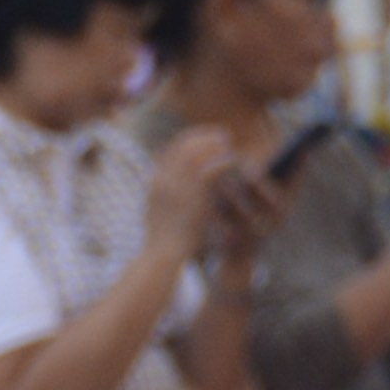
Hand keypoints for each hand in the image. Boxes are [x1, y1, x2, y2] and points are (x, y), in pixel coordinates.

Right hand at [142, 124, 258, 258]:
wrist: (162, 256)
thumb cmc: (164, 242)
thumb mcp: (156, 214)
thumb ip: (161, 197)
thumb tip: (161, 188)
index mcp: (155, 182)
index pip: (170, 151)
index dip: (187, 141)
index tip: (201, 139)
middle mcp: (164, 178)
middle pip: (183, 145)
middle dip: (202, 136)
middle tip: (219, 134)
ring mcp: (179, 185)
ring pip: (199, 152)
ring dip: (214, 144)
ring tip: (228, 141)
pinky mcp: (195, 195)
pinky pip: (213, 168)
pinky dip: (224, 161)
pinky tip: (234, 159)